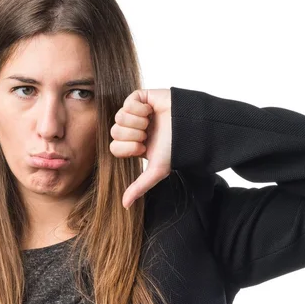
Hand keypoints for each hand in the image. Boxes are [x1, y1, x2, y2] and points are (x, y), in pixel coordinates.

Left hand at [110, 89, 171, 208]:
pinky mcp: (142, 97)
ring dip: (136, 122)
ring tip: (151, 123)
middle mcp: (133, 128)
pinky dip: (139, 108)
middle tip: (148, 135)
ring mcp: (137, 112)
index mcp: (134, 144)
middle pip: (114, 131)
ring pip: (119, 116)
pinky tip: (151, 111)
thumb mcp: (156, 171)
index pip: (114, 146)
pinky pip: (128, 101)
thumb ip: (139, 186)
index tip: (143, 147)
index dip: (126, 148)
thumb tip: (124, 205)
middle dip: (131, 135)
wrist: (190, 128)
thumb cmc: (176, 149)